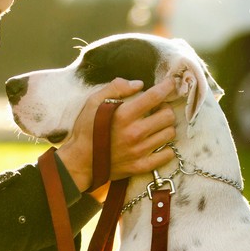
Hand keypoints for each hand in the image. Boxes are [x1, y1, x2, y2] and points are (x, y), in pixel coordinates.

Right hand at [55, 77, 177, 191]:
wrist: (79, 162)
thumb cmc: (86, 130)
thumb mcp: (93, 102)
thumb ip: (115, 88)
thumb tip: (139, 84)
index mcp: (124, 115)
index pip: (155, 96)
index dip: (167, 87)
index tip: (170, 83)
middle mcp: (135, 133)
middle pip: (168, 116)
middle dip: (166, 109)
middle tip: (158, 109)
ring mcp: (139, 151)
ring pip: (169, 134)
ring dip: (166, 127)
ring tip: (156, 126)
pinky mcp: (141, 166)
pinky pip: (167, 155)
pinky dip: (166, 148)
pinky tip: (156, 144)